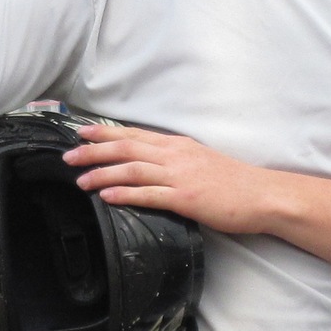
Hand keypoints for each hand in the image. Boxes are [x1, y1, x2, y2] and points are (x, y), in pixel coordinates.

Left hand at [67, 122, 278, 233]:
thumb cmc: (233, 182)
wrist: (262, 195)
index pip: (133, 135)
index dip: (104, 133)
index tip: (80, 132)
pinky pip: (149, 195)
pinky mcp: (186, 198)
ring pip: (132, 170)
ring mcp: (180, 176)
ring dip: (102, 173)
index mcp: (177, 145)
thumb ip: (173, 159)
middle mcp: (175, 155)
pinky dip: (125, 194)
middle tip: (68, 156)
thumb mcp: (199, 160)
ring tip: (80, 180)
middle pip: (126, 149)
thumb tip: (148, 163)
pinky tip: (106, 196)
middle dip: (93, 151)